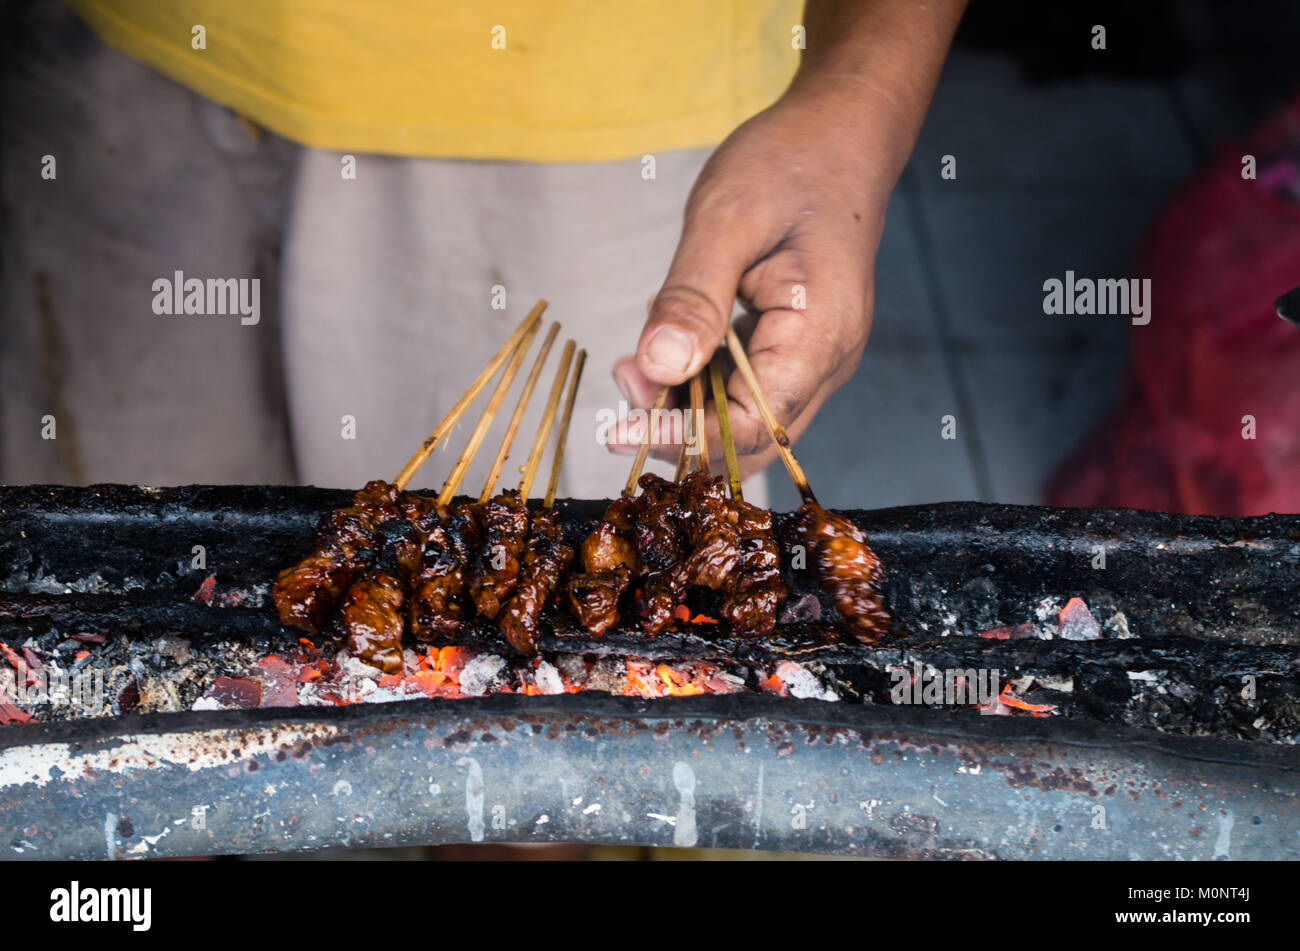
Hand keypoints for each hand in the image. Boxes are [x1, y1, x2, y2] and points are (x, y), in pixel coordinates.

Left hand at [608, 0, 964, 478]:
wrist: (841, 132)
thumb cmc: (790, 162)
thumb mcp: (726, 221)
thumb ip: (691, 300)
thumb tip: (656, 368)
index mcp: (820, 336)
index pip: (748, 425)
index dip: (681, 435)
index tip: (613, 427)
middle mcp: (828, 361)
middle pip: (752, 438)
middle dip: (681, 429)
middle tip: (621, 390)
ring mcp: (817, 357)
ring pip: (747, 418)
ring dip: (686, 405)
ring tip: (634, 365)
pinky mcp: (799, 346)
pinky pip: (748, 387)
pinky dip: (701, 380)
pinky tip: (667, 348)